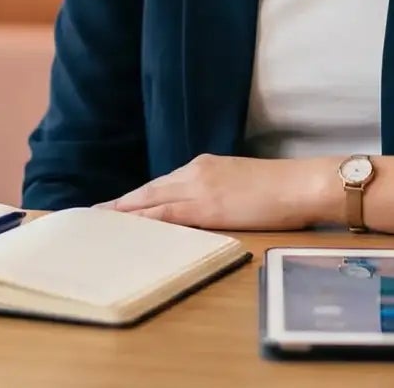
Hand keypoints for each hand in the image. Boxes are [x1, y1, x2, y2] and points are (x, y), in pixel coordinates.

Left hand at [104, 155, 334, 230]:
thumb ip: (219, 193)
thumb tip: (207, 210)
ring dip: (122, 213)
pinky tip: (125, 228)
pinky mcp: (204, 206)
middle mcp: (194, 173)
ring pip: (149, 201)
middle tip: (92, 215)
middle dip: (119, 204)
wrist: (301, 184)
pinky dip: (141, 220)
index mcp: (204, 167)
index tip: (115, 208)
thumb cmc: (282, 189)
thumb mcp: (242, 185)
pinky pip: (164, 214)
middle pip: (147, 191)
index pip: (161, 185)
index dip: (136, 198)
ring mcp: (197, 188)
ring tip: (97, 223)